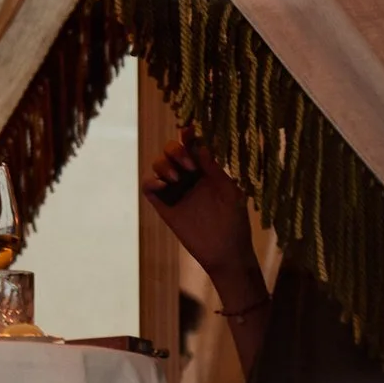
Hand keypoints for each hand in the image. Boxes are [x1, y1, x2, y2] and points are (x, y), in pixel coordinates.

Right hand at [142, 130, 261, 300]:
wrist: (225, 252)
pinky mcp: (163, 205)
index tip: (188, 130)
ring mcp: (174, 190)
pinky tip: (162, 186)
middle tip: (188, 166)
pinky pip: (149, 186)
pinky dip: (151, 181)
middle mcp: (188, 176)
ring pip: (158, 165)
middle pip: (171, 150)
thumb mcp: (229, 192)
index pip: (193, 146)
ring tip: (176, 179)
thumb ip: (214, 170)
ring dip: (164, 165)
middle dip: (175, 151)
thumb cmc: (235, 221)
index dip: (188, 135)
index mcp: (206, 169)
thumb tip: (200, 147)